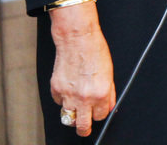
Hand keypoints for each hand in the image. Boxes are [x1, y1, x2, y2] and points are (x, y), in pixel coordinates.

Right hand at [48, 1, 115, 137]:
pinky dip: (63, 100)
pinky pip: (59, 103)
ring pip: (68, 118)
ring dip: (72, 115)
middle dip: (84, 129)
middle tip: (84, 127)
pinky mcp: (56, 89)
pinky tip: (69, 89)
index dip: (99, 114)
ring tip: (76, 109)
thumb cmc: (95, 51)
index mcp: (101, 93)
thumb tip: (108, 106)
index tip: (98, 111)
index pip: (100, 116)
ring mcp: (68, 95)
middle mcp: (84, 97)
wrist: (77, 38)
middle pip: (82, 126)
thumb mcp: (110, 72)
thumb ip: (109, 93)